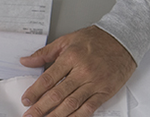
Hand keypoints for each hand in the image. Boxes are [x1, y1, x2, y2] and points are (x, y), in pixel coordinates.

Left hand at [20, 26, 135, 116]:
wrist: (123, 39)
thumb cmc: (96, 39)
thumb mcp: (67, 40)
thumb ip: (45, 53)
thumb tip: (26, 61)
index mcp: (71, 57)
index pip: (48, 79)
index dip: (35, 92)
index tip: (26, 100)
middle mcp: (82, 71)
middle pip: (57, 94)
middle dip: (41, 108)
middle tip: (30, 115)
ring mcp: (94, 83)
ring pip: (71, 103)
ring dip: (56, 115)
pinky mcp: (105, 91)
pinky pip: (89, 108)